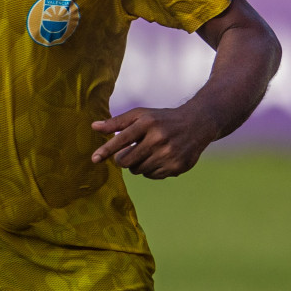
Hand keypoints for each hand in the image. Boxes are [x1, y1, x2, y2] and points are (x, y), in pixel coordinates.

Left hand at [89, 106, 218, 178]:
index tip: (94, 159)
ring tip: (148, 152)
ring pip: (138, 170)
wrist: (197, 124)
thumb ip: (117, 122)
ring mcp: (170, 154)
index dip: (106, 150)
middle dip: (123, 159)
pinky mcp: (178, 166)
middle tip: (129, 152)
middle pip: (127, 161)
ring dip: (137, 164)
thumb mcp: (140, 114)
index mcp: (148, 123)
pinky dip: (150, 170)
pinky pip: (152, 176)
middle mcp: (159, 138)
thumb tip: (93, 126)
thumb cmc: (161, 119)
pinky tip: (159, 158)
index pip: (121, 139)